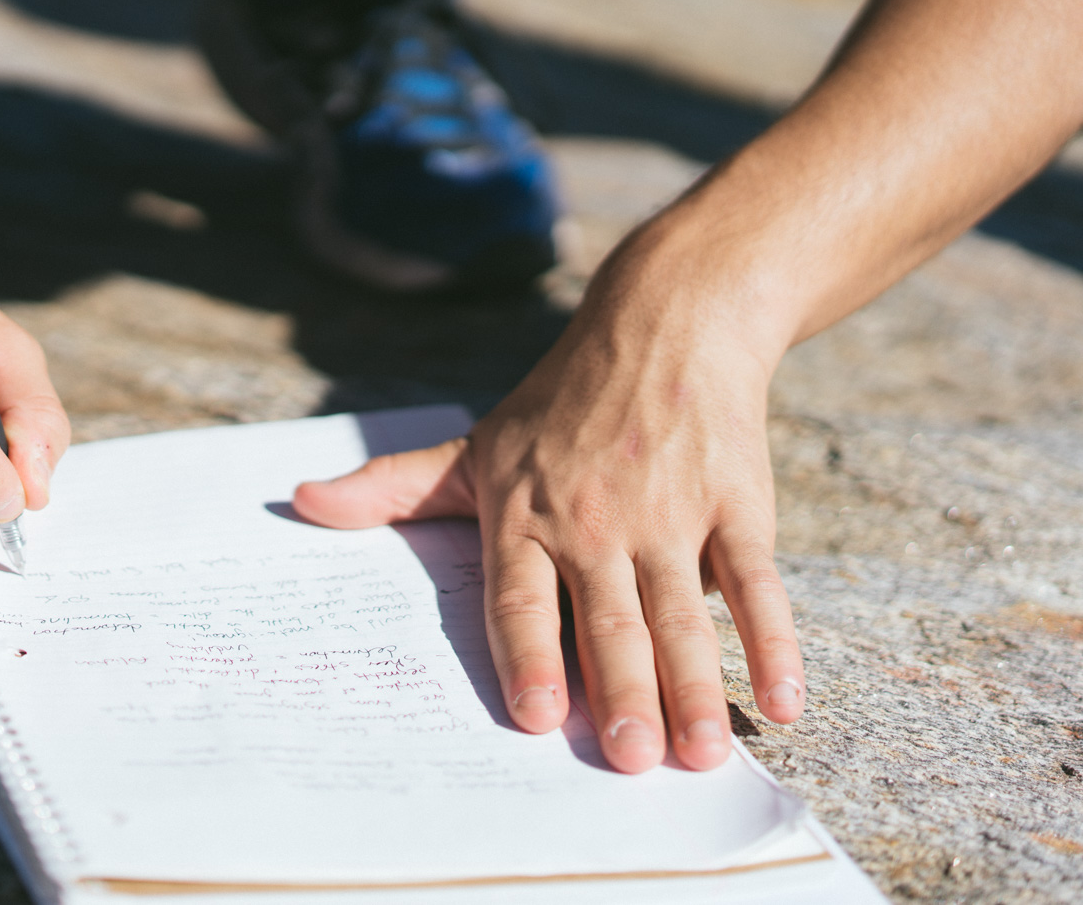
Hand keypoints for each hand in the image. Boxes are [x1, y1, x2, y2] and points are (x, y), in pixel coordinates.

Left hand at [293, 270, 805, 772]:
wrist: (665, 322)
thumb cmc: (559, 400)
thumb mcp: (474, 444)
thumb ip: (394, 488)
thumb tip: (298, 504)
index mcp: (525, 513)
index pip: (520, 596)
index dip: (526, 656)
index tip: (535, 718)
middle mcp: (595, 519)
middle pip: (606, 620)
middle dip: (621, 692)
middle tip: (631, 761)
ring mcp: (669, 511)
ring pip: (680, 612)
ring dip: (693, 684)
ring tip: (701, 752)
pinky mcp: (734, 502)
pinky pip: (756, 580)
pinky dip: (774, 639)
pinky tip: (784, 699)